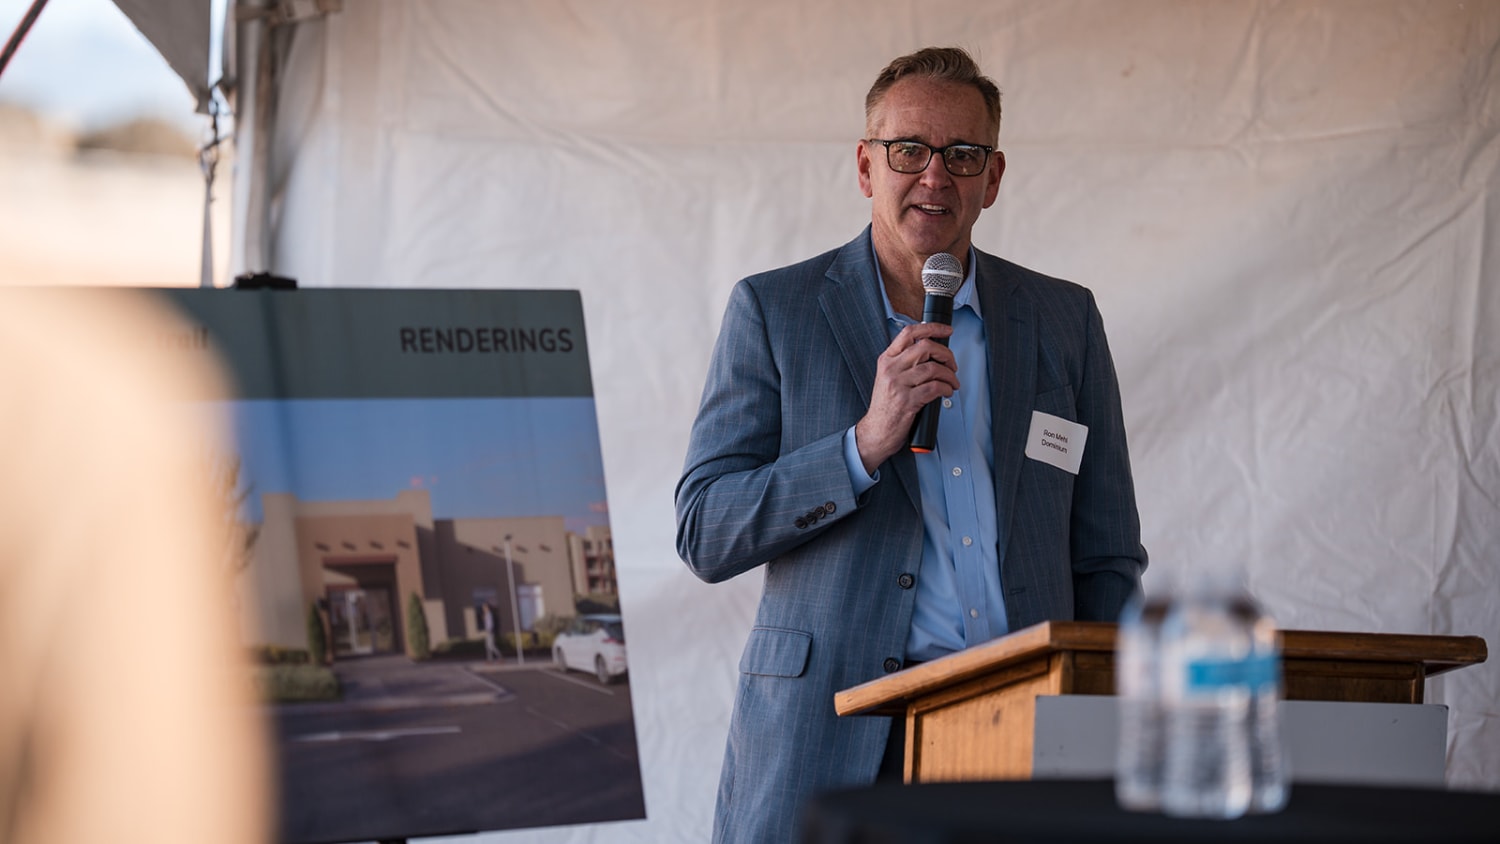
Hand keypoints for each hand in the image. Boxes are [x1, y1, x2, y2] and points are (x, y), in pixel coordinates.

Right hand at [855, 322, 957, 473]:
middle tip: (952, 364)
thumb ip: (905, 362)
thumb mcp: (888, 377)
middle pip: (925, 347)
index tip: (947, 331)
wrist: (876, 430)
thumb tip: (932, 351)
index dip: (932, 328)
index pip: (909, 333)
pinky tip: (947, 392)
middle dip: (946, 354)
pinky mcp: (907, 401)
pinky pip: (935, 387)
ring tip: (952, 382)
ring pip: (933, 368)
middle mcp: (891, 369)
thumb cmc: (886, 405)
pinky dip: (946, 388)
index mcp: (886, 360)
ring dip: (949, 375)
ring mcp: (898, 385)